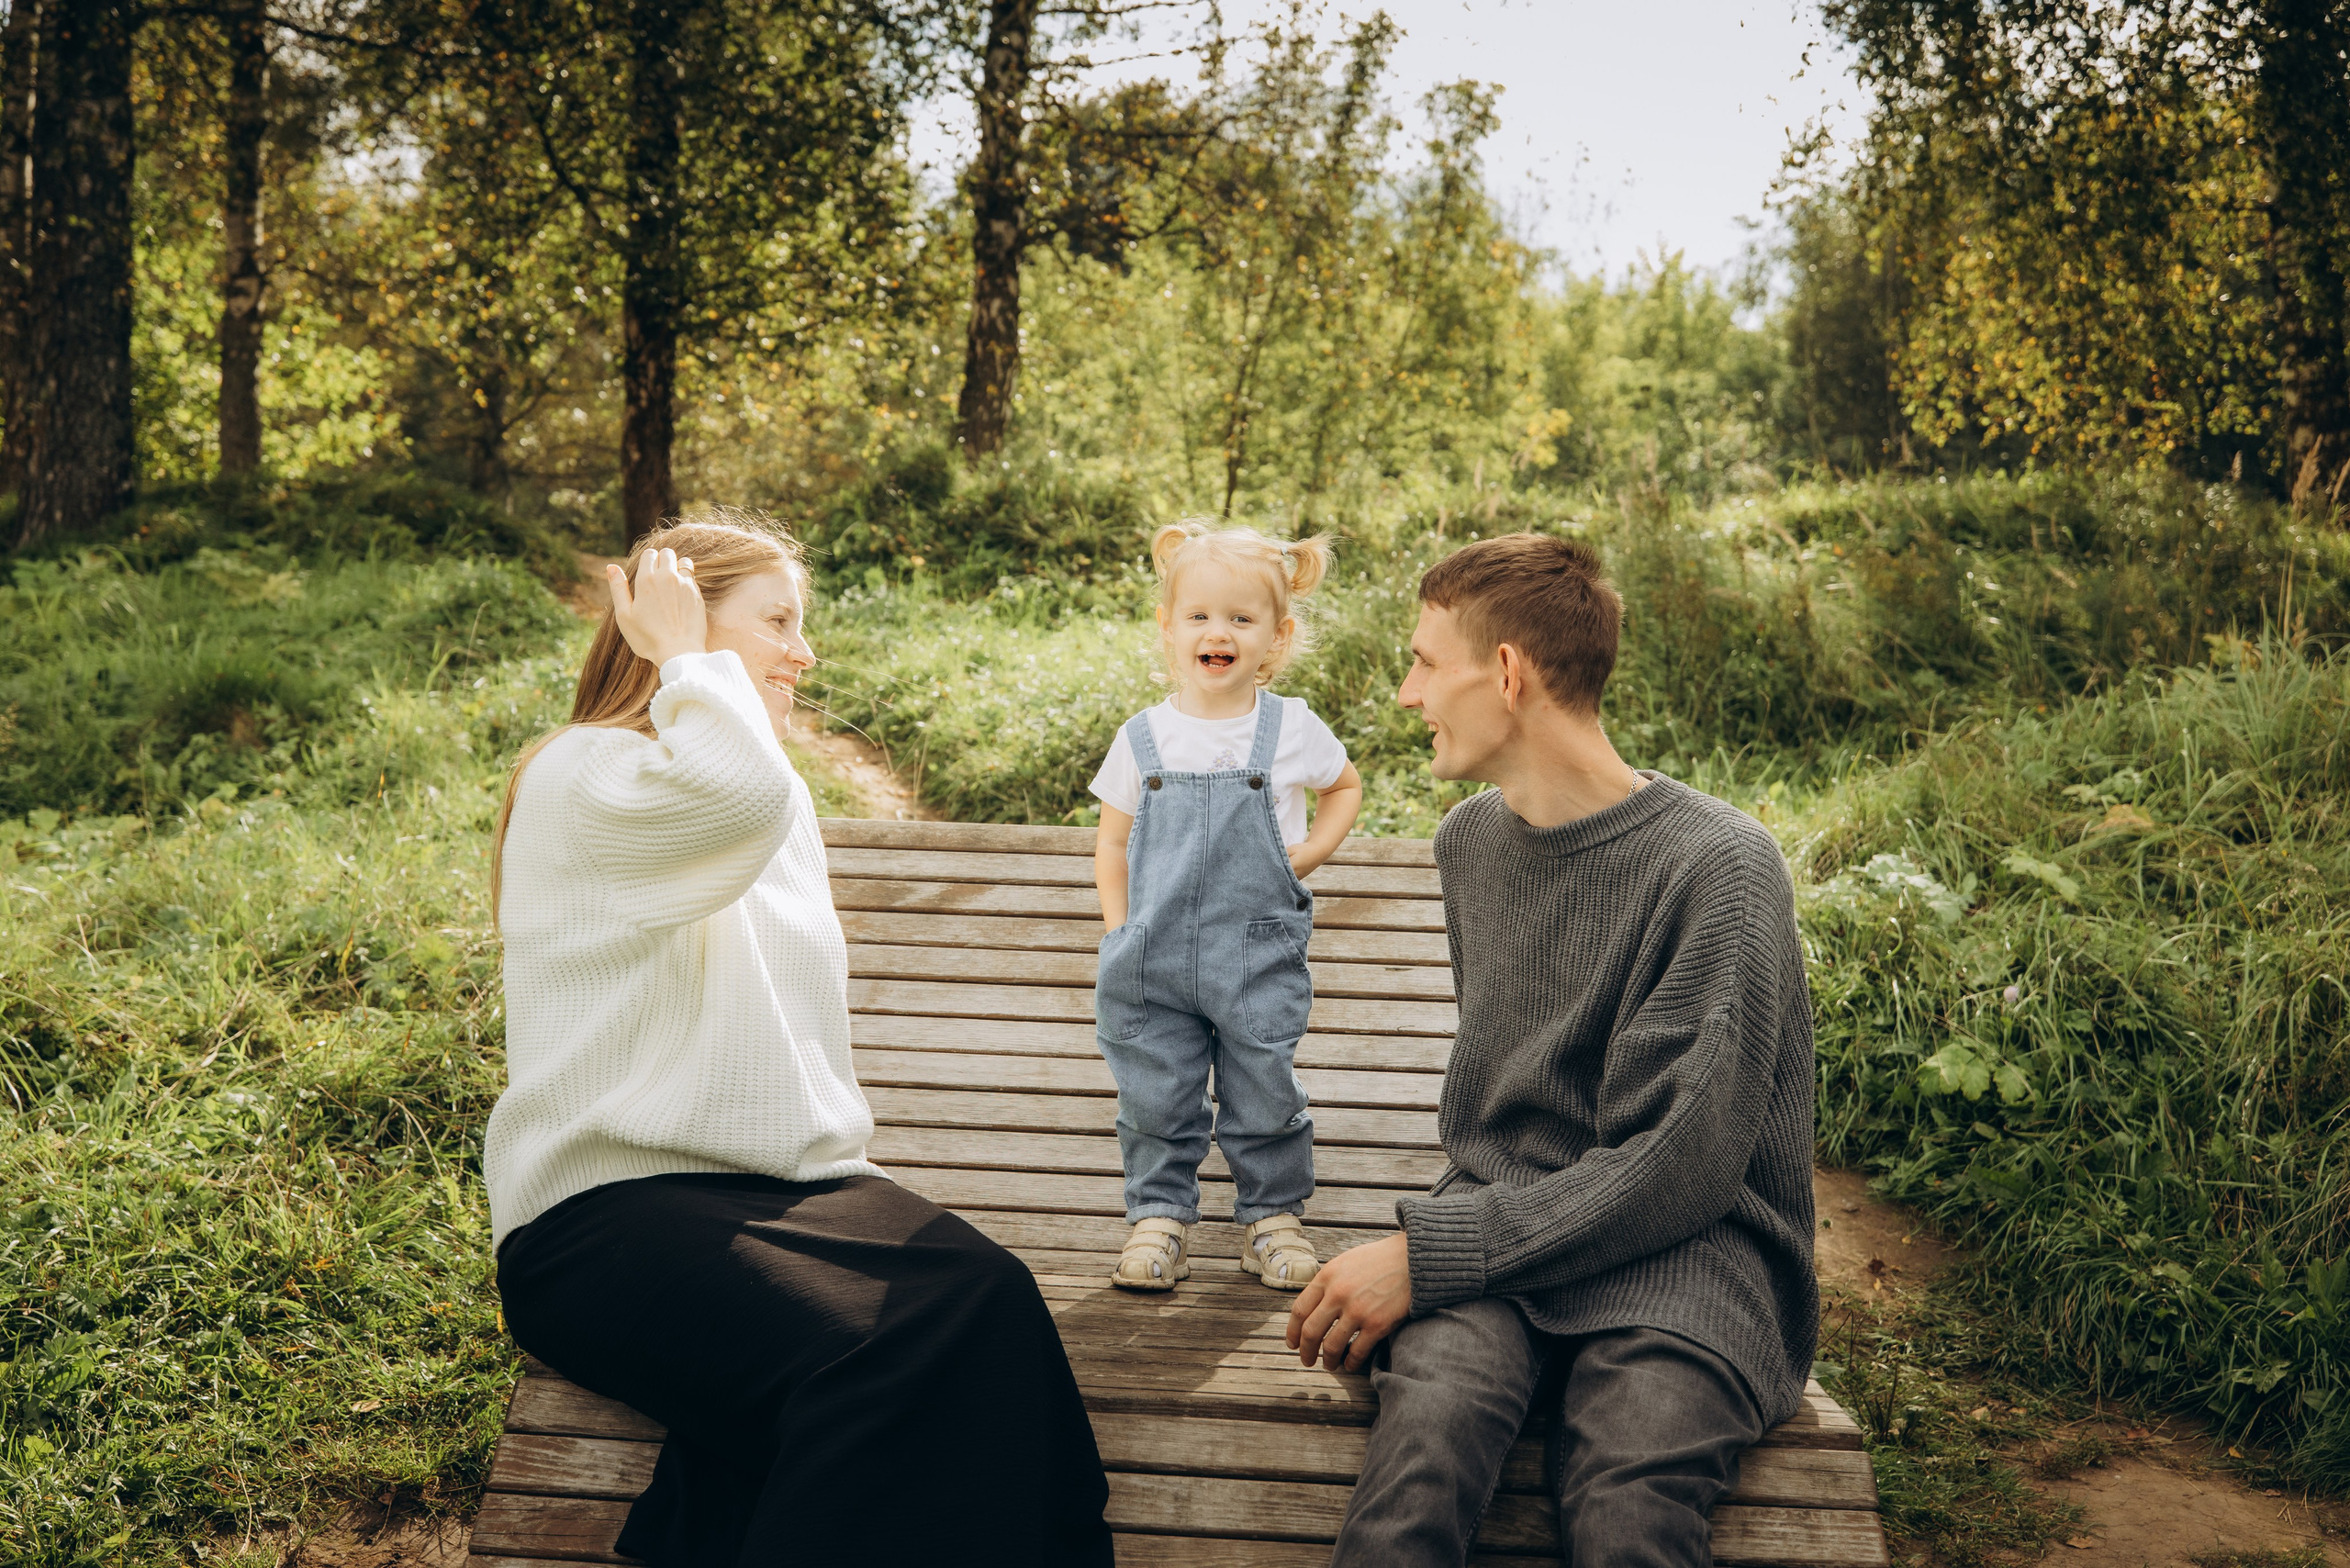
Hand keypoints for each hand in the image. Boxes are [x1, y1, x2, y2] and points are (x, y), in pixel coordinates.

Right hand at [609, 548, 706, 666]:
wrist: (679, 652)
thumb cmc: (648, 638)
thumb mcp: (624, 615)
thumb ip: (618, 588)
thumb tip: (611, 566)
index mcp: (646, 580)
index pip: (649, 554)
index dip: (647, 561)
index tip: (645, 573)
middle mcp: (667, 577)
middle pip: (667, 553)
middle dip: (662, 560)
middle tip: (657, 577)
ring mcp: (685, 584)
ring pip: (683, 561)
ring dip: (677, 566)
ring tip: (671, 582)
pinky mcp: (697, 594)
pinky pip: (693, 576)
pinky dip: (687, 579)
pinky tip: (681, 594)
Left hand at [1286, 1233, 1411, 1372]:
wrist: (1412, 1259)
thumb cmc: (1379, 1260)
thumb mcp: (1345, 1262)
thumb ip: (1328, 1283)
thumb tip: (1313, 1308)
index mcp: (1327, 1276)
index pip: (1300, 1310)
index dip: (1293, 1331)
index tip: (1292, 1343)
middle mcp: (1338, 1294)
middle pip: (1311, 1331)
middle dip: (1306, 1351)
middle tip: (1306, 1360)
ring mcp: (1358, 1310)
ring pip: (1332, 1346)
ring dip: (1328, 1360)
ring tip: (1329, 1365)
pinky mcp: (1378, 1324)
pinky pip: (1357, 1352)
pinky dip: (1351, 1363)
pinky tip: (1349, 1365)